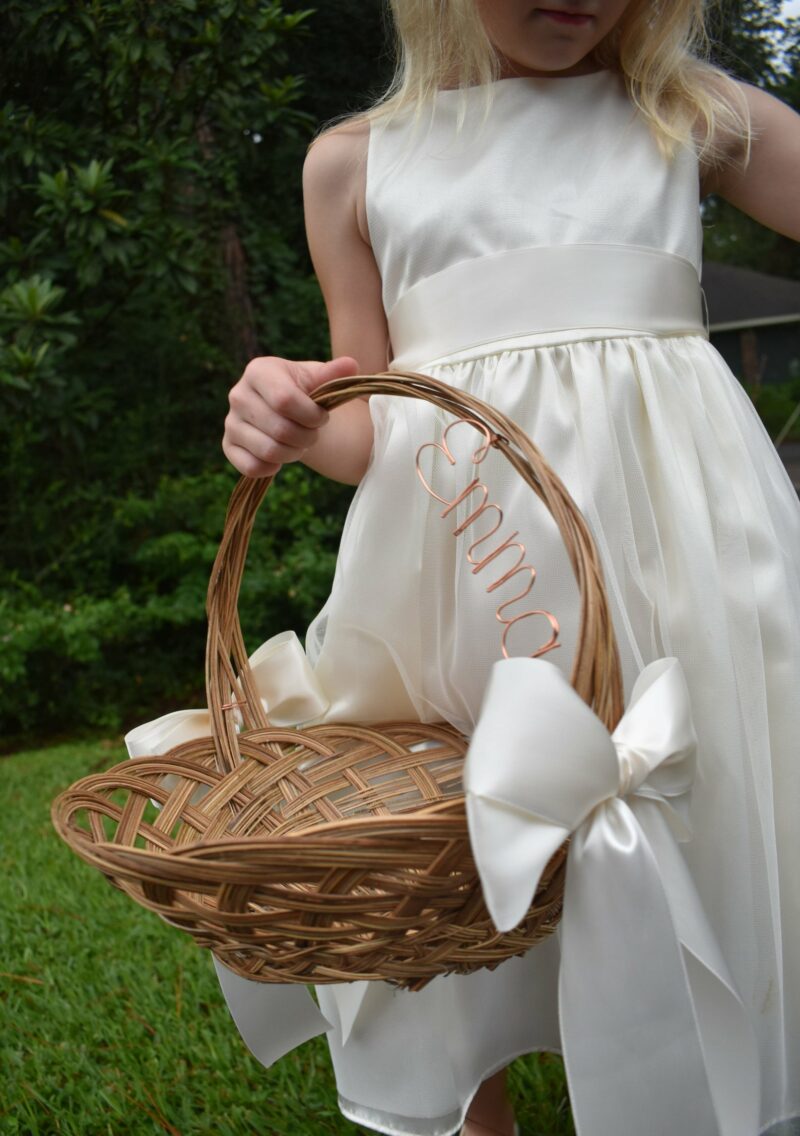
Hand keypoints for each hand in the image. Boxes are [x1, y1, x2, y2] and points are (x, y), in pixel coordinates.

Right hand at [223, 355, 359, 477]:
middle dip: (307, 437)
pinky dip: (272, 467)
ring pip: (268, 451)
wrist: (285, 409)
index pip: (284, 400)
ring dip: (294, 453)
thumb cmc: (304, 391)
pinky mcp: (228, 445)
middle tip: (313, 434)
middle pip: (279, 429)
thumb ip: (333, 373)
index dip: (311, 415)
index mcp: (258, 371)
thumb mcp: (318, 379)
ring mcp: (231, 421)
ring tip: (300, 444)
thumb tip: (352, 365)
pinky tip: (281, 457)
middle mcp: (238, 395)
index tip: (322, 417)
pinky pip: (251, 467)